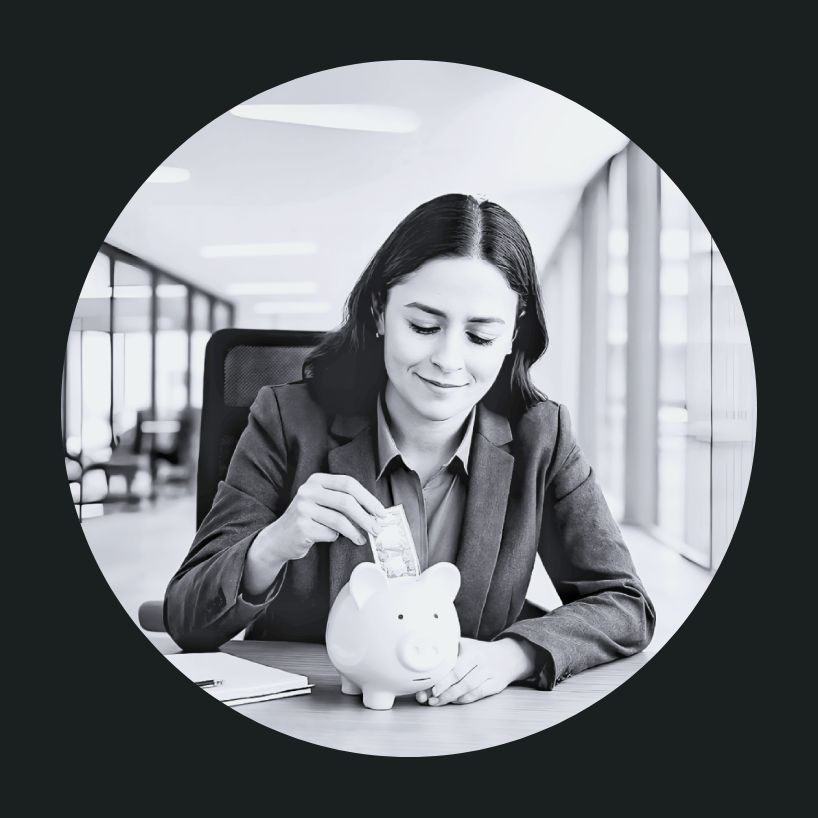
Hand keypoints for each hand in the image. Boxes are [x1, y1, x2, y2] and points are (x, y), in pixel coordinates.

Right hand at [243, 474, 386, 595]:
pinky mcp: (301, 526)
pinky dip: (336, 538)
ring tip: (362, 539)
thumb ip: (343, 501)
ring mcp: (303, 508)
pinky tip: (334, 539)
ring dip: (355, 532)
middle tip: (377, 528)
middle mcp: (308, 490)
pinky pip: (329, 534)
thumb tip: (374, 512)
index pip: (348, 483)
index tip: (381, 511)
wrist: (279, 538)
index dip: (368, 498)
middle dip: (366, 517)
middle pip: (346, 501)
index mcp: (316, 480)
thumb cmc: (308, 519)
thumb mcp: (322, 502)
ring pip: (340, 520)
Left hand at [416, 637, 535, 705]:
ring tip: (436, 702)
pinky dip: (463, 700)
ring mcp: (490, 675)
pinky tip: (452, 700)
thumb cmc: (480, 651)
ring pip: (469, 690)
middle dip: (444, 691)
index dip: (442, 679)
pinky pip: (477, 695)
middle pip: (461, 680)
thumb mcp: (466, 644)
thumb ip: (448, 648)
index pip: (454, 667)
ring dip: (451, 698)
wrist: (508, 656)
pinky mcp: (495, 686)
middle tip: (430, 698)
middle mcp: (482, 662)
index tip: (430, 687)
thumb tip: (424, 653)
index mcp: (472, 650)